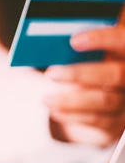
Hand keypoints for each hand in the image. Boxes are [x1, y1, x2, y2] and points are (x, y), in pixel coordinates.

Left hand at [44, 24, 124, 146]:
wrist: (105, 96)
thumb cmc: (94, 67)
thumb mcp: (92, 55)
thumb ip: (82, 49)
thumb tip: (56, 42)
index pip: (123, 41)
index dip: (101, 39)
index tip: (74, 41)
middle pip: (114, 75)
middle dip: (80, 74)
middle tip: (51, 74)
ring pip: (104, 101)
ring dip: (71, 100)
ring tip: (46, 99)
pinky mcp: (117, 123)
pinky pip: (97, 120)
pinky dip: (73, 115)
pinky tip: (55, 111)